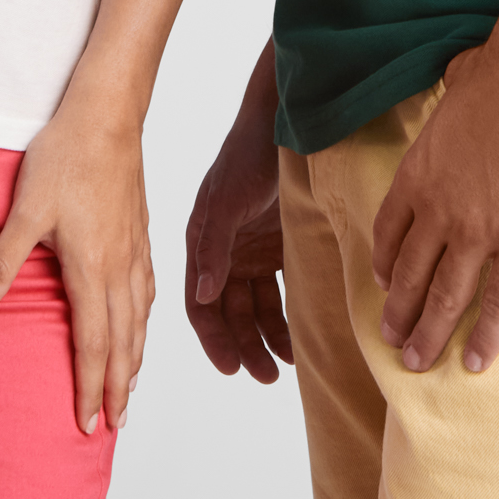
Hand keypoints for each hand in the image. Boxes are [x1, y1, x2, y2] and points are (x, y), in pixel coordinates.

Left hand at [0, 101, 153, 435]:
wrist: (107, 114)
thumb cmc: (65, 157)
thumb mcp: (24, 210)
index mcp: (92, 269)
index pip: (93, 344)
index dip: (88, 387)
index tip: (86, 424)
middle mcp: (121, 267)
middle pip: (123, 342)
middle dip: (116, 388)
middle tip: (114, 425)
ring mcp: (136, 250)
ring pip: (140, 320)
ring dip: (134, 360)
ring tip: (128, 390)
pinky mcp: (141, 232)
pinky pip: (149, 291)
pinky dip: (145, 321)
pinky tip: (141, 323)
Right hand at [185, 40, 292, 382]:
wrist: (284, 123)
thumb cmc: (248, 156)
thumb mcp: (227, 200)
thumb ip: (215, 246)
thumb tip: (205, 295)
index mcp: (202, 244)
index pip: (201, 303)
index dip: (214, 337)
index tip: (232, 367)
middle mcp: (223, 253)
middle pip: (229, 313)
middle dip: (243, 345)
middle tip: (264, 375)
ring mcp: (251, 251)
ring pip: (255, 307)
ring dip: (266, 337)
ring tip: (286, 364)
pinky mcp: (277, 246)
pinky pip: (279, 292)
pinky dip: (285, 316)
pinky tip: (298, 337)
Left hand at [372, 40, 498, 375]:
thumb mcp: (455, 89)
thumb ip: (451, 99)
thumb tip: (461, 75)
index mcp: (416, 175)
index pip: (390, 232)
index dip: (386, 263)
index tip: (385, 283)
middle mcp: (436, 210)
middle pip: (410, 274)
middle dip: (399, 314)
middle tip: (392, 342)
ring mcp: (476, 231)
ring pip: (445, 296)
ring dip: (429, 334)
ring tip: (418, 362)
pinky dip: (485, 335)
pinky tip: (473, 362)